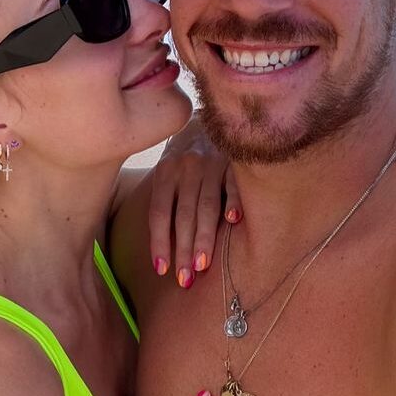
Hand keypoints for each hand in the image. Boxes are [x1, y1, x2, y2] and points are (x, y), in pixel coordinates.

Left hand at [149, 117, 241, 288]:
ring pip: (206, 205)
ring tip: (202, 265)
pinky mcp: (236, 160)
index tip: (162, 269)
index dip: (160, 242)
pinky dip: (234, 199)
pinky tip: (234, 221)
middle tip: (184, 279)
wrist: (214, 115)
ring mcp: (212, 162)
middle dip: (183, 249)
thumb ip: (167, 201)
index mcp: (166, 172)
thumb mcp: (171, 172)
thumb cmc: (189, 157)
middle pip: (183, 214)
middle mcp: (187, 166)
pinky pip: (234, 183)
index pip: (160, 212)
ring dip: (205, 236)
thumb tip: (162, 251)